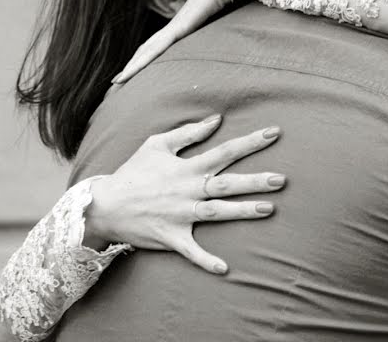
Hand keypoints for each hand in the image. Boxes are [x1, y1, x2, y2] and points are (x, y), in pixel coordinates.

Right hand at [83, 114, 284, 274]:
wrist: (105, 204)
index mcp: (187, 167)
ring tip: (268, 209)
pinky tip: (225, 269)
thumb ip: (188, 132)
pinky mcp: (171, 237)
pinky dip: (206, 260)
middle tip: (282, 179)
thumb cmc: (134, 172)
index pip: (224, 150)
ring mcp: (180, 214)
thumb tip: (216, 119)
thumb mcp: (157, 144)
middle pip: (227, 183)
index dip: (250, 141)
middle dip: (255, 181)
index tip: (274, 133)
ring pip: (217, 212)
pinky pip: (191, 250)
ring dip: (242, 211)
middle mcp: (188, 190)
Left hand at [113, 0, 232, 83]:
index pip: (161, 43)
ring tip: (117, 82)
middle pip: (149, 48)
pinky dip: (143, 61)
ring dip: (132, 66)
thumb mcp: (231, 13)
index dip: (147, 56)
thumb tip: (247, 33)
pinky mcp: (182, 24)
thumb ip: (231, 25)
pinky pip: (159, 46)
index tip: (136, 71)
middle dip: (134, 65)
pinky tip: (130, 72)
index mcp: (187, 22)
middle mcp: (179, 23)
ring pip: (149, 49)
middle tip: (118, 82)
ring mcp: (178, 23)